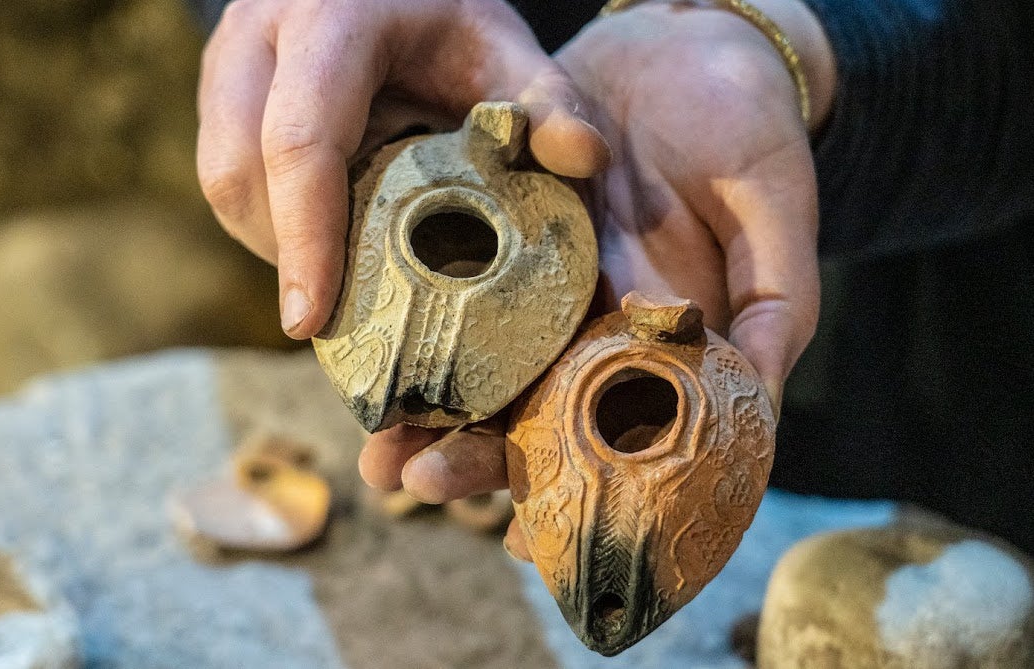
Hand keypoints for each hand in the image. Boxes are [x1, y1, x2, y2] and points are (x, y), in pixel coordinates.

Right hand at [197, 0, 609, 338]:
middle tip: (337, 312)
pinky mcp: (219, 85)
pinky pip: (223, 172)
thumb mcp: (506, 47)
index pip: (301, 141)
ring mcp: (228, 57)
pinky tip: (323, 235)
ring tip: (336, 274)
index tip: (310, 322)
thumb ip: (550, 99)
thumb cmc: (450, 17)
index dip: (305, 238)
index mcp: (332, 21)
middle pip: (236, 170)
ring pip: (221, 179)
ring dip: (273, 241)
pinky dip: (269, 220)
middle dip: (284, 252)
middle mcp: (261, 32)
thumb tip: (584, 160)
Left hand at [358, 0, 835, 559]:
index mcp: (652, 342)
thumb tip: (762, 391)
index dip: (568, 486)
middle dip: (471, 454)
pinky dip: (412, 318)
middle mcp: (588, 325)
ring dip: (428, 406)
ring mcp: (537, 280)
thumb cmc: (749, 132)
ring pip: (479, 360)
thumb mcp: (779, 211)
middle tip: (413, 482)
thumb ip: (779, 302)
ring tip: (378, 448)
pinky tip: (369, 351)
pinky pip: (450, 277)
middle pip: (529, 409)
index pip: (612, 431)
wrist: (691, 48)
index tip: (516, 532)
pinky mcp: (495, 229)